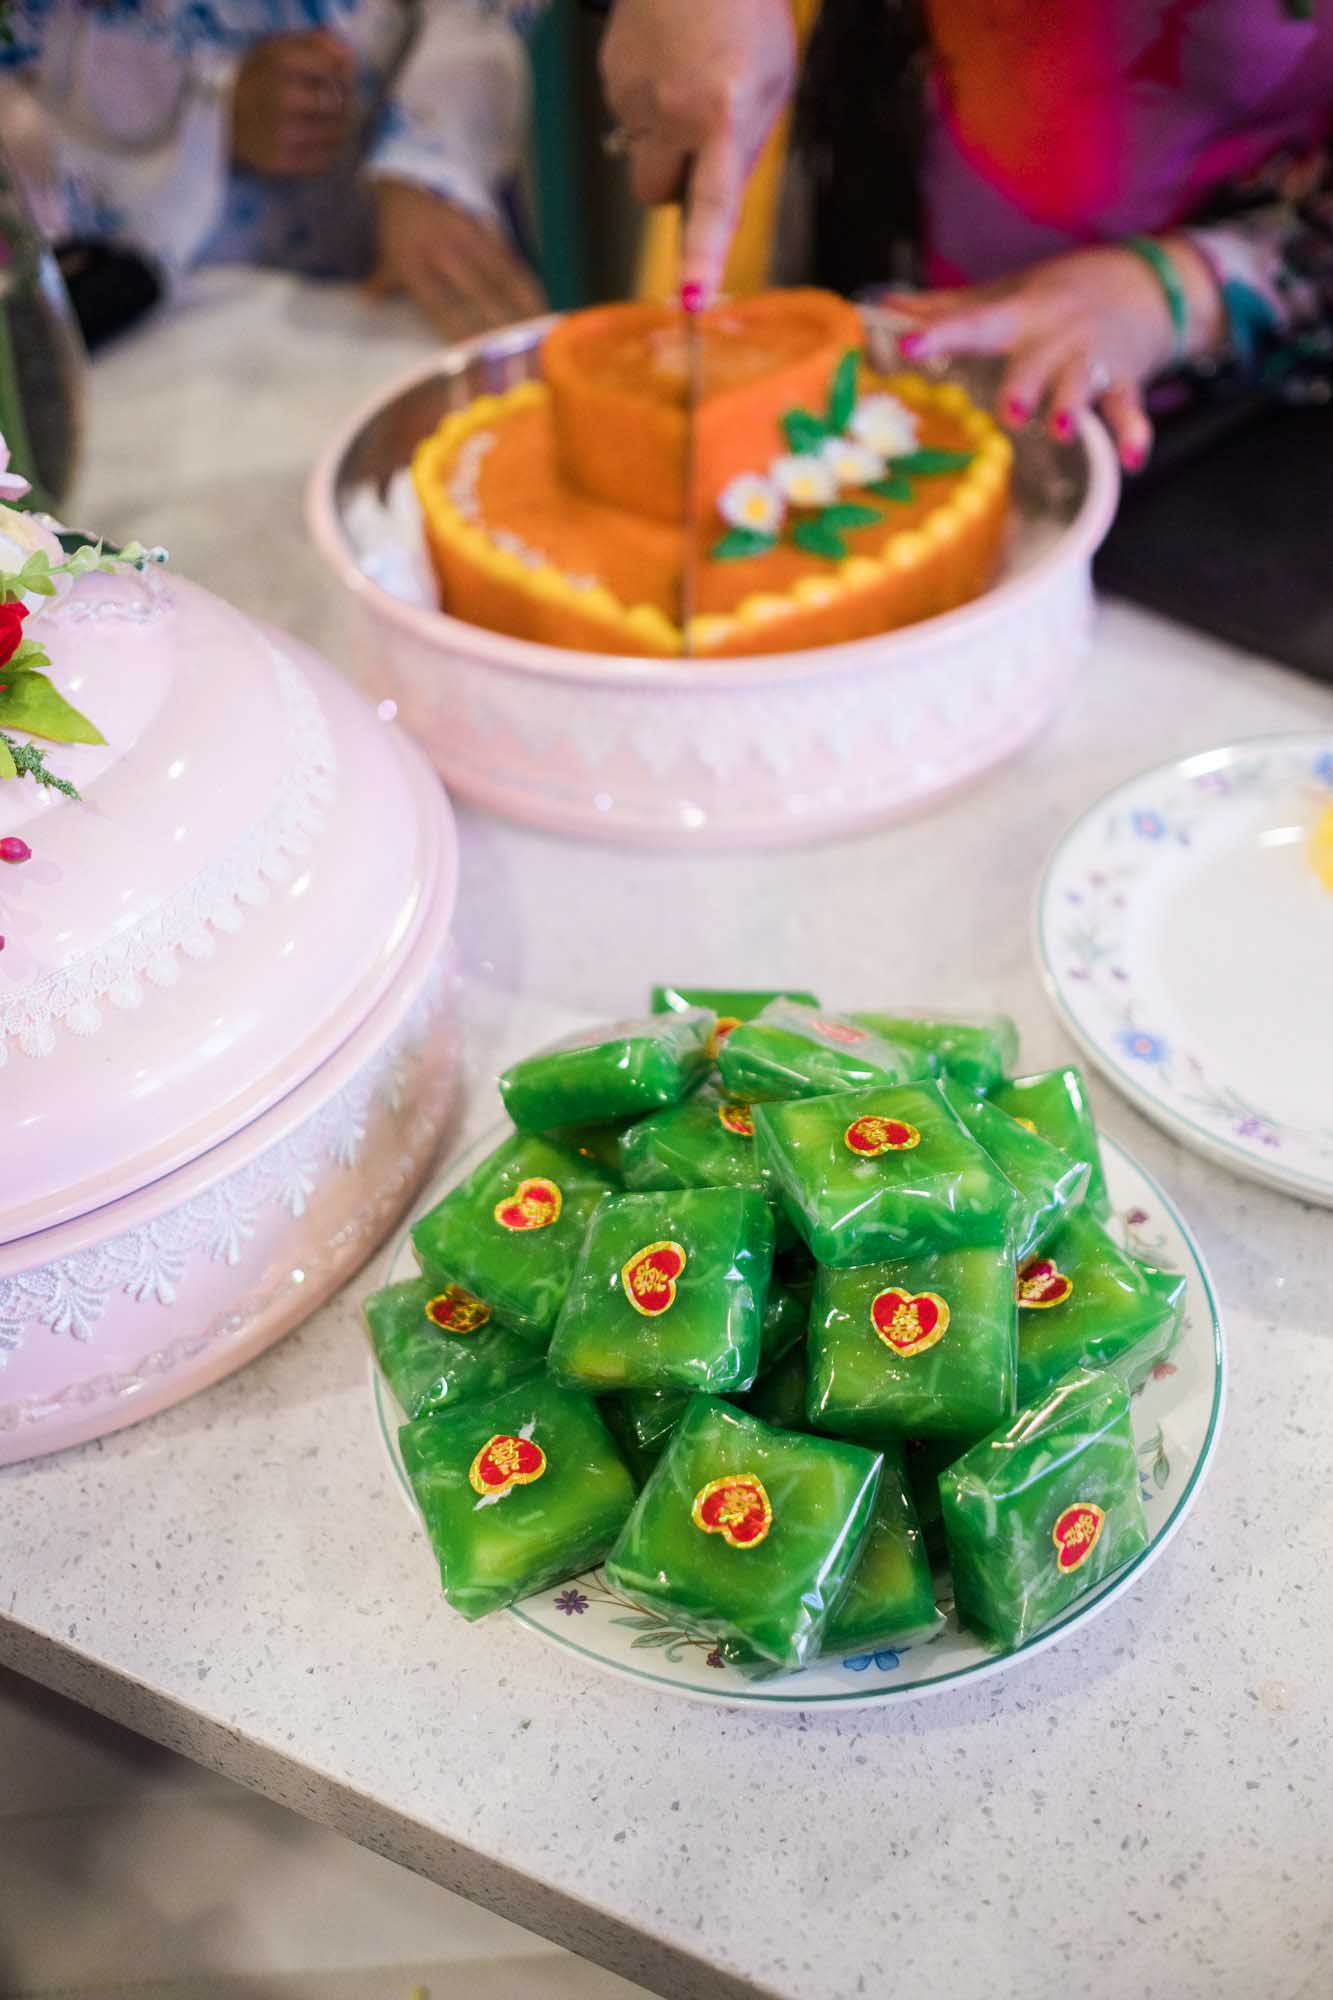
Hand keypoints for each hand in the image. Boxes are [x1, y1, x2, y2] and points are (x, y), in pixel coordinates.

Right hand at [231, 30, 355, 178]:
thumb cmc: (256, 79)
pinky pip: (324, 161)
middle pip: (340, 105)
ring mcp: (282, 132)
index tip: (340, 80)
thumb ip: (316, 42)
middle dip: (343, 105)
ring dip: (337, 129)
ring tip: (324, 124)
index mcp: (283, 62)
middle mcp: (284, 97)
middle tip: (335, 105)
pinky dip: (328, 152)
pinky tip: (317, 143)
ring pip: (336, 135)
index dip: (344, 75)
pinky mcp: (280, 162)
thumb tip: (348, 54)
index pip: (335, 69)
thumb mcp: (277, 47)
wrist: (220, 116)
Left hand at [368, 180, 545, 338]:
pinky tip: (541, 305)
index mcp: (415, 265)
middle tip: (519, 352)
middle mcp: (444, 252)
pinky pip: (511, 261)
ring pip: (500, 277)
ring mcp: (468, 239)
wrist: (413, 178)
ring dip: (522, 306)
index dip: (461, 333)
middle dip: (499, 323)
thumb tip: (366, 300)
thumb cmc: (399, 227)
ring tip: (539, 333)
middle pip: (477, 294)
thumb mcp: (385, 253)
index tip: (479, 357)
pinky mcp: (487, 229)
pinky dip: (527, 283)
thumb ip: (382, 281)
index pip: (441, 308)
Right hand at [600, 0, 794, 306]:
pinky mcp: (609, 78)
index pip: (712, 200)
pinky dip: (646, 107)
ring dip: (661, 143)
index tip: (690, 296)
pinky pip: (626, 121)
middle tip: (700, 140)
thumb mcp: (769, 85)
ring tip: (686, 85)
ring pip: (639, 158)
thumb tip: (711, 208)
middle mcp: (671, 111)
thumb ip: (742, 149)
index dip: (702, 252)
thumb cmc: (744, 20)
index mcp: (723, 113)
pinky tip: (666, 65)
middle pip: (656, 196)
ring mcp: (632, 94)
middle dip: (673, 183)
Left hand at [880, 240, 1222, 469]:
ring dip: (1070, 404)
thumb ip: (949, 309)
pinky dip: (1133, 434)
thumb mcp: (1006, 294)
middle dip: (1021, 384)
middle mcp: (1054, 336)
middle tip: (1007, 410)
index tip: (908, 344)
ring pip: (1080, 384)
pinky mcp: (1124, 381)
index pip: (973, 323)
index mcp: (1018, 314)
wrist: (1148, 281)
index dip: (939, 333)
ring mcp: (1090, 359)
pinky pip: (1127, 409)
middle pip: (1033, 360)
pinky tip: (1130, 460)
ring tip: (1058, 429)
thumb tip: (885, 307)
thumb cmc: (1061, 294)